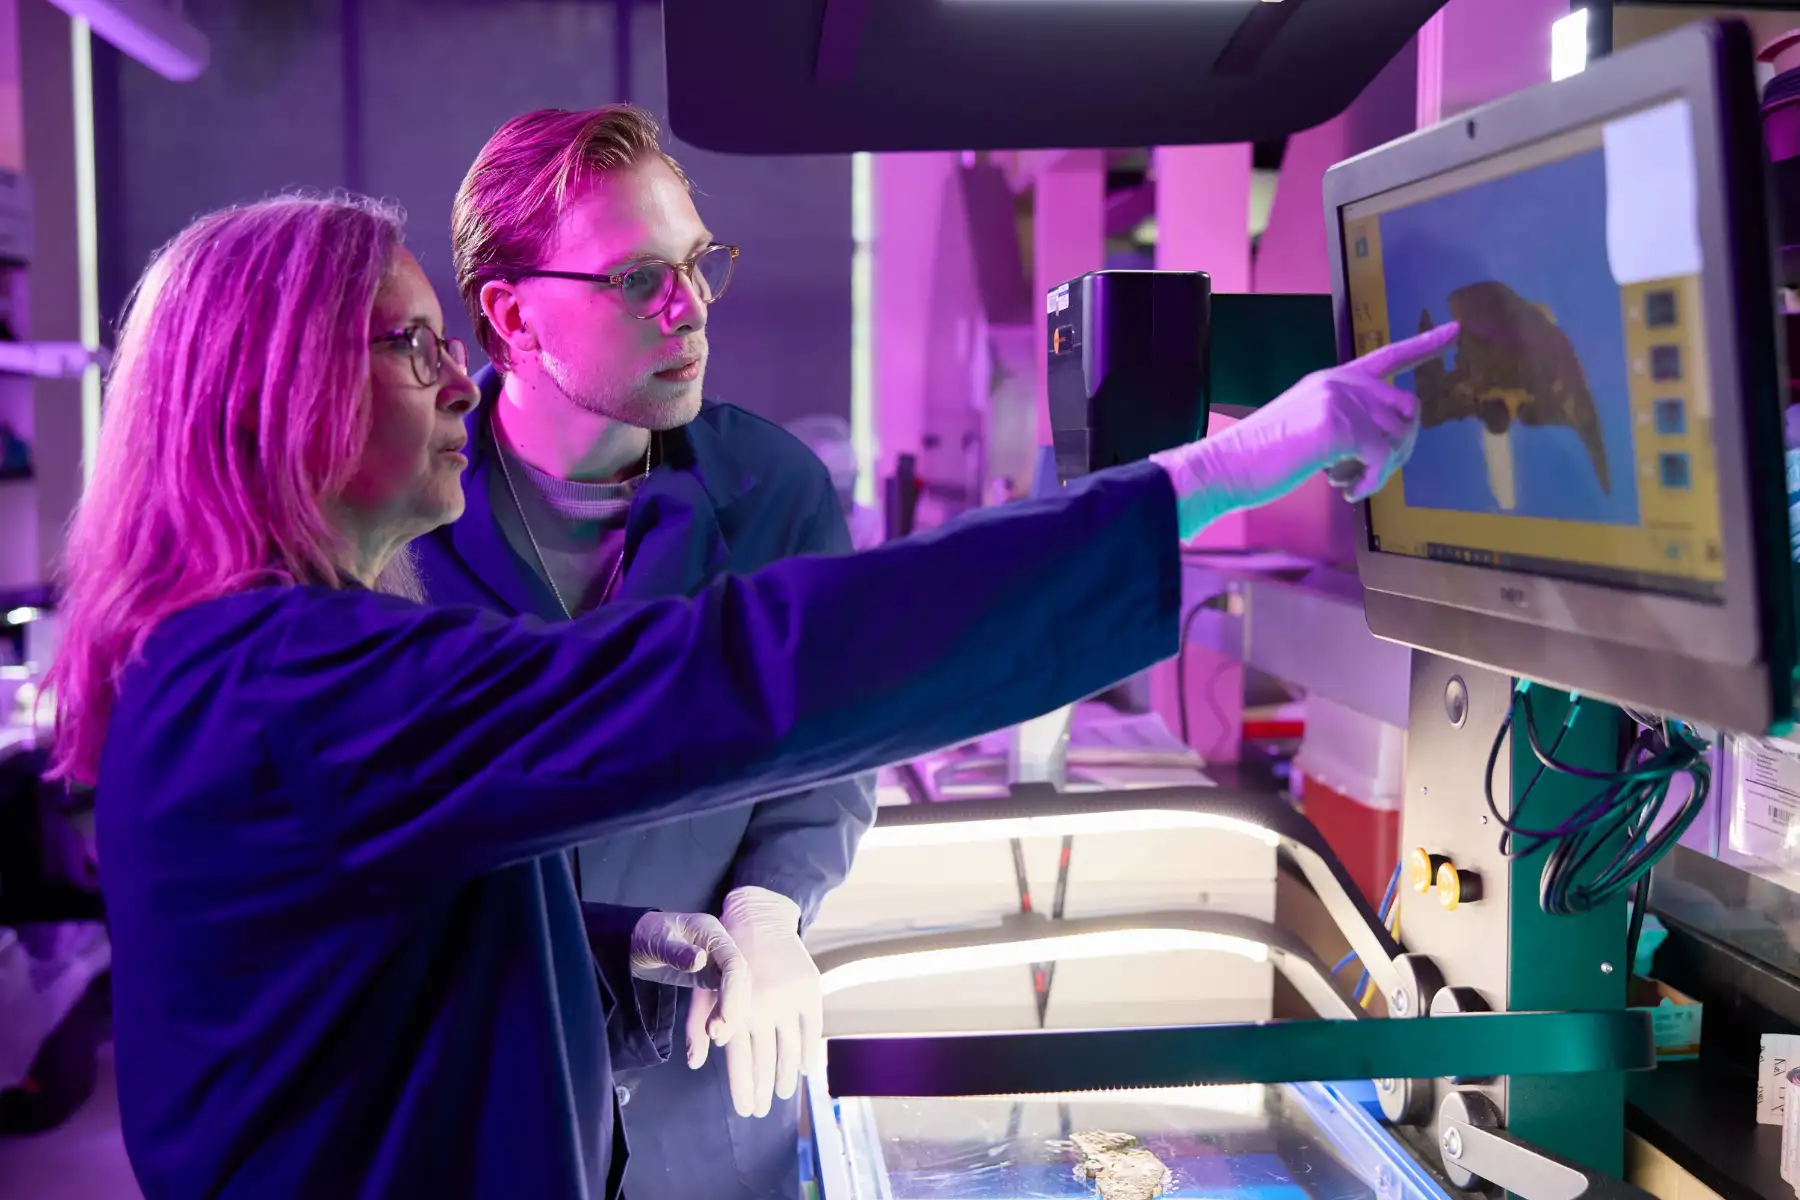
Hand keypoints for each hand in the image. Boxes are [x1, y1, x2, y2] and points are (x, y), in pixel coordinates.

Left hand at [629, 911, 750, 1055]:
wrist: (631, 940)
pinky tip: (711, 1035)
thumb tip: (700, 960)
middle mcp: (719, 949)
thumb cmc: (643, 935)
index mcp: (712, 932)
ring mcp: (715, 964)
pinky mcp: (708, 978)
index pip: (733, 963)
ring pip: (733, 992)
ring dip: (729, 1016)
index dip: (732, 992)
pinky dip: (718, 1017)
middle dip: (732, 1009)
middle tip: (715, 1035)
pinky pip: (719, 999)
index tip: (723, 1019)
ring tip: (713, 1038)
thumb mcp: (656, 941)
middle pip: (739, 980)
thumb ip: (677, 952)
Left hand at [692, 886, 821, 1119]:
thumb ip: (698, 1025)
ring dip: (786, 1077)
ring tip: (782, 1094)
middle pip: (765, 1061)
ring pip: (790, 1050)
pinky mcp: (809, 990)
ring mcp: (789, 999)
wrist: (758, 917)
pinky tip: (804, 1069)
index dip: (743, 1088)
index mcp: (735, 1009)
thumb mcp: (702, 987)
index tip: (745, 1109)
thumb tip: (695, 1062)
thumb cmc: (723, 957)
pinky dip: (810, 1052)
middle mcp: (763, 1006)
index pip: (740, 1061)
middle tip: (761, 1109)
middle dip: (763, 1090)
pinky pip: (812, 1030)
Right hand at [1151, 322, 1459, 538]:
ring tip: (1349, 484)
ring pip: (1397, 436)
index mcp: (1333, 378)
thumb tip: (1383, 446)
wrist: (1227, 466)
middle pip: (1406, 409)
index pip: (1388, 356)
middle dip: (1400, 448)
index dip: (1424, 344)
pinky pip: (1381, 457)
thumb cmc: (1261, 457)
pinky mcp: (1338, 425)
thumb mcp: (1309, 429)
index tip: (1455, 331)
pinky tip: (1347, 491)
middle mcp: (1340, 381)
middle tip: (1370, 475)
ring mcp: (1340, 399)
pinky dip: (1371, 481)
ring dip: (1382, 470)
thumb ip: (1345, 424)